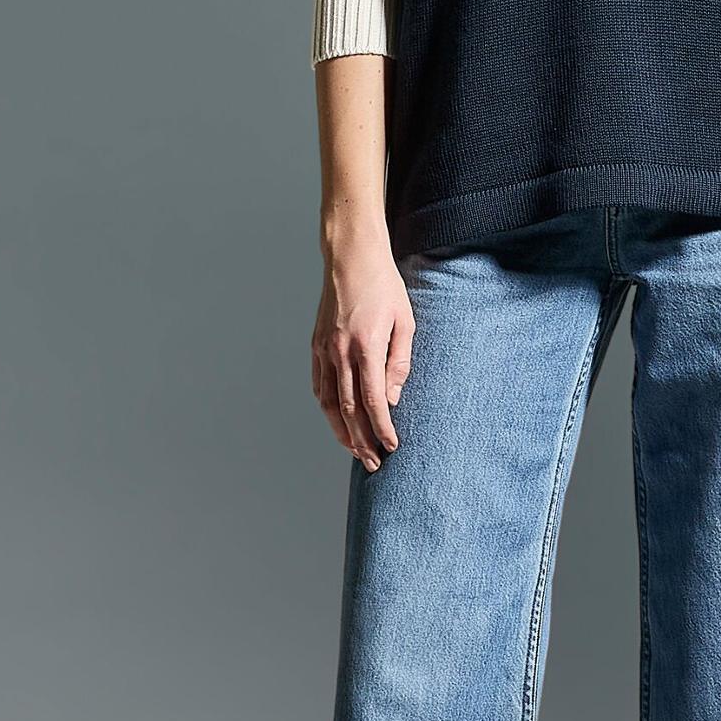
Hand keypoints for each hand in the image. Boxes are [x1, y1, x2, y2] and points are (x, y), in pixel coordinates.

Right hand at [311, 234, 413, 467]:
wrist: (351, 258)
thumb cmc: (384, 286)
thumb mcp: (405, 321)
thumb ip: (399, 362)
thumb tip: (391, 399)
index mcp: (366, 346)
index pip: (373, 401)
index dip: (382, 428)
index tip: (392, 446)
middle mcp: (340, 352)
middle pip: (349, 410)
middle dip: (362, 441)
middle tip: (373, 463)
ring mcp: (324, 350)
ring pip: (329, 402)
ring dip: (341, 431)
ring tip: (355, 451)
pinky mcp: (316, 345)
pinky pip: (319, 385)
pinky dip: (327, 409)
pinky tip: (337, 421)